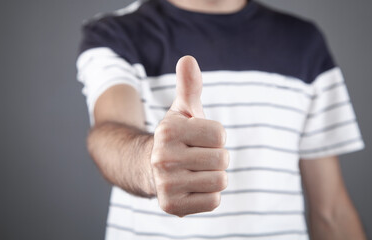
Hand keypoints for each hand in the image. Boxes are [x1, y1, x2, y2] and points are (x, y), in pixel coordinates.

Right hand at [151, 56, 228, 216]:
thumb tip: (188, 59)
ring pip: (220, 181)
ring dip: (213, 176)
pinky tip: (192, 187)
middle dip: (215, 157)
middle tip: (196, 157)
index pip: (220, 136)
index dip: (214, 137)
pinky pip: (214, 201)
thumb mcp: (181, 111)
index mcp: (168, 131)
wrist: (148, 168)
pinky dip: (208, 195)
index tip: (198, 139)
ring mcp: (166, 184)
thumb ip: (189, 86)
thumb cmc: (175, 138)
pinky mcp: (172, 206)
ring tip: (194, 172)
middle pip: (223, 159)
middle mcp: (163, 158)